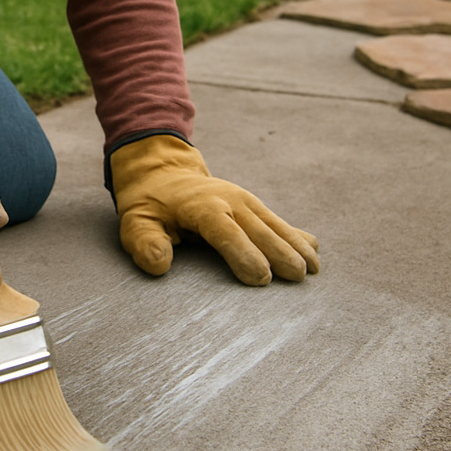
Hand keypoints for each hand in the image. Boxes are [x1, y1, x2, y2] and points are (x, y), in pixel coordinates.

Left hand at [111, 134, 319, 284]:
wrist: (163, 171)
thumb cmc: (150, 203)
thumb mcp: (136, 221)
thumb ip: (145, 242)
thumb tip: (159, 264)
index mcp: (203, 207)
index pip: (226, 232)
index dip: (244, 254)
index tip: (261, 278)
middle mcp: (230, 201)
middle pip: (259, 230)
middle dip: (280, 253)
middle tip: (299, 277)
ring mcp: (245, 202)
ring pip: (275, 225)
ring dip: (295, 245)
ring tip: (314, 268)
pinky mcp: (253, 206)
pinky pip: (278, 221)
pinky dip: (296, 235)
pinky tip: (314, 249)